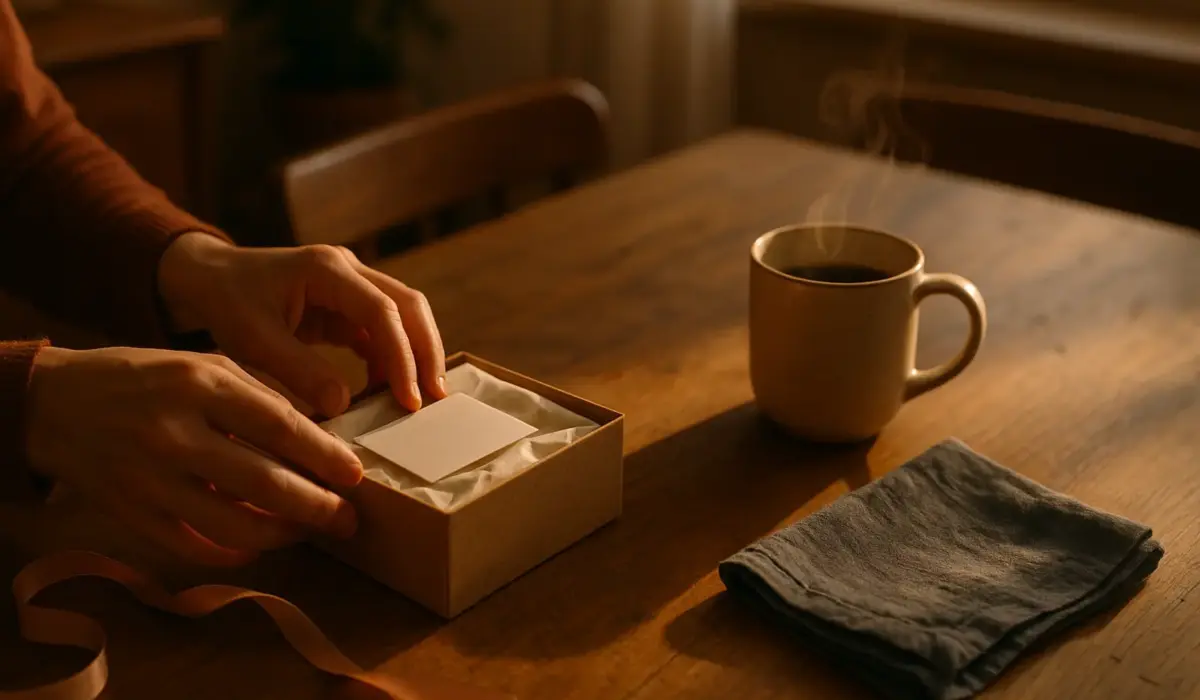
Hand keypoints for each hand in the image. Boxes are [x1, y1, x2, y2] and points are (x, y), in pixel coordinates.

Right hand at [26, 346, 362, 566]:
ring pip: (233, 524)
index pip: (279, 425)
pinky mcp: (131, 512)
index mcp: (200, 384)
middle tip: (348, 518)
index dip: (324, 455)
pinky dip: (233, 552)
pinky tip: (257, 544)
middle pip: (263, 482)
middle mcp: (176, 431)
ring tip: (307, 531)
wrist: (56, 402)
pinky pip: (194, 546)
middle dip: (316, 506)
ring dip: (281, 534)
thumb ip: (259, 395)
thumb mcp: (204, 365)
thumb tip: (320, 431)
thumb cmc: (147, 378)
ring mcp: (151, 477)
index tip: (355, 474)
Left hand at [157, 234, 447, 416]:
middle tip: (435, 398)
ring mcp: (352, 284)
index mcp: (326, 269)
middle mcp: (348, 269)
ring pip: (404, 316)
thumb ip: (297, 370)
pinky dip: (390, 360)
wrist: (210, 278)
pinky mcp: (349, 304)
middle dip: (426, 352)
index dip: (401, 356)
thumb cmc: (228, 302)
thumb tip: (344, 405)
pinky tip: (387, 391)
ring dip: (414, 356)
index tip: (408, 398)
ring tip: (417, 400)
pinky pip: (383, 331)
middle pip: (409, 306)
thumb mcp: (252, 340)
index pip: (382, 311)